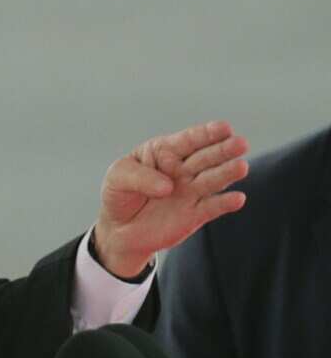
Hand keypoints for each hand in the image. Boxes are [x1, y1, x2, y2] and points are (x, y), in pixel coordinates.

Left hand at [94, 121, 248, 277]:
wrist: (119, 229)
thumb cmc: (120, 194)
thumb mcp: (118, 177)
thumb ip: (139, 177)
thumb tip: (167, 186)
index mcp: (166, 152)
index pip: (188, 140)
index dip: (206, 133)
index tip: (224, 128)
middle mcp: (184, 169)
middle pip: (206, 157)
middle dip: (223, 149)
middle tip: (240, 143)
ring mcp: (192, 191)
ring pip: (213, 179)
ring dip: (228, 173)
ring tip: (241, 167)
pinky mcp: (196, 214)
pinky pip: (213, 207)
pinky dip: (225, 203)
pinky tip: (237, 198)